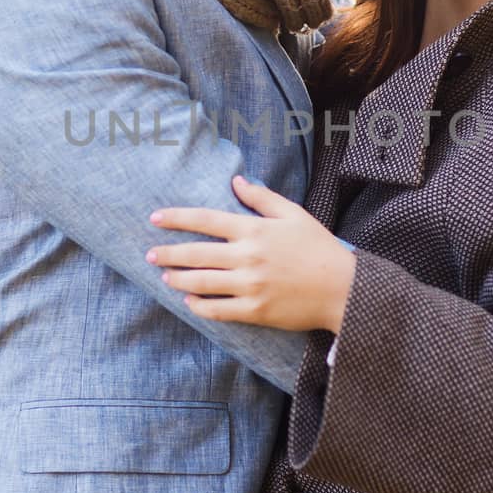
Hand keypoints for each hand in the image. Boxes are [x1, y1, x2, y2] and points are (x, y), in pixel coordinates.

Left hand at [147, 175, 356, 334]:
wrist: (343, 289)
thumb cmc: (319, 247)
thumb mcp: (294, 214)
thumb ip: (262, 198)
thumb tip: (236, 181)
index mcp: (255, 230)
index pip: (206, 220)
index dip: (177, 218)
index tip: (154, 218)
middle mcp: (248, 257)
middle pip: (196, 254)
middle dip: (168, 252)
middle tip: (149, 253)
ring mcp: (250, 286)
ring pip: (201, 282)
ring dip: (178, 278)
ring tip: (165, 276)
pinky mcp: (255, 311)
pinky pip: (218, 310)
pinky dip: (199, 306)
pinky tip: (188, 301)